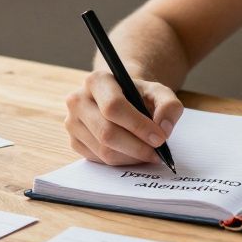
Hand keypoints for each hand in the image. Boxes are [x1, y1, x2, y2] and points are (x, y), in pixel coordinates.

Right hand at [64, 71, 183, 165]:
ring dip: (131, 157)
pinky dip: (121, 161)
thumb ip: (169, 106)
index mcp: (97, 80)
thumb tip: (164, 128)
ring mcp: (72, 122)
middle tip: (157, 152)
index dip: (138, 126)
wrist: (121, 99)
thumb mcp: (159, 92)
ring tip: (149, 153)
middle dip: (137, 147)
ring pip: (103, 150)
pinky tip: (133, 154)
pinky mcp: (74, 141)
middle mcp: (78, 100)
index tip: (160, 138)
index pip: (114, 107)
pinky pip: (99, 160)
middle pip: (107, 132)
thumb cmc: (139, 95)